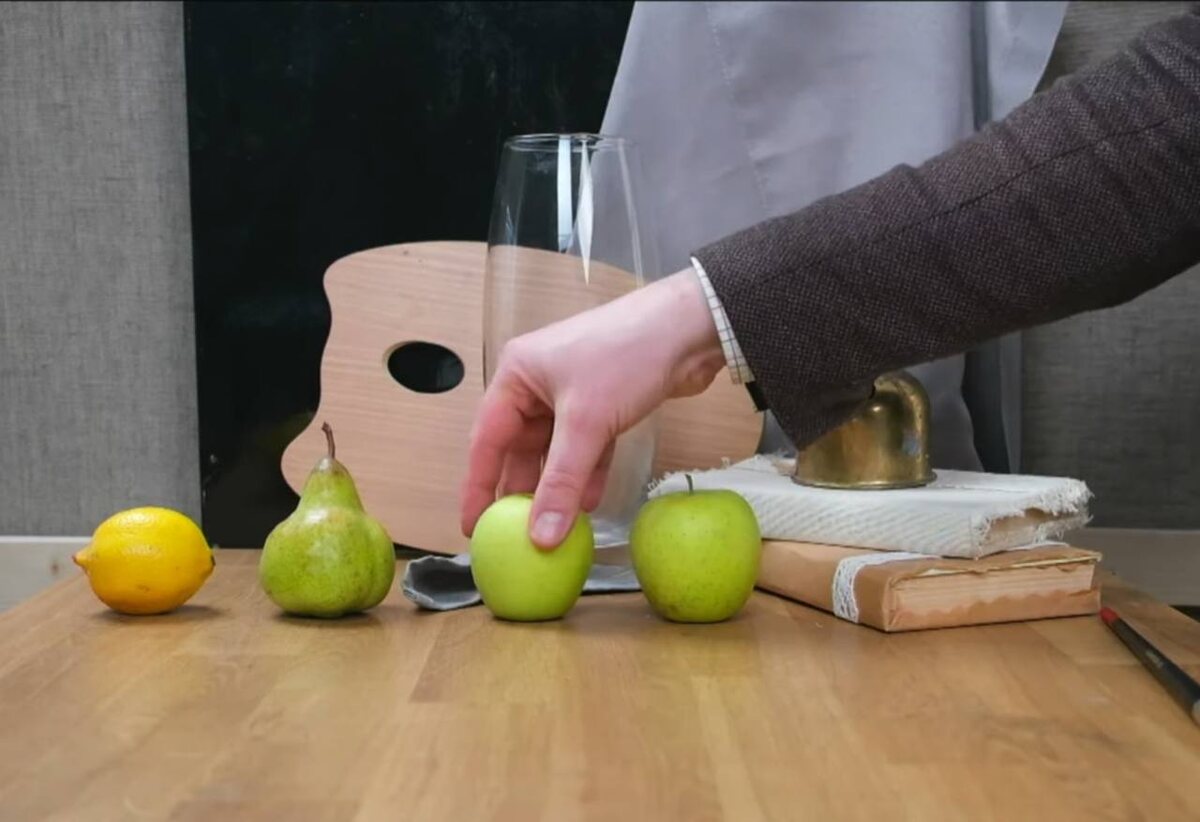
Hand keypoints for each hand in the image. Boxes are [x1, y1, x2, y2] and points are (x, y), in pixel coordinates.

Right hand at [460, 268, 724, 547]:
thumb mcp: (586, 424)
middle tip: (513, 536)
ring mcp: (572, 393)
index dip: (478, 487)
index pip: (486, 441)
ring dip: (556, 488)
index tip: (473, 526)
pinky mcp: (604, 403)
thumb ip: (562, 483)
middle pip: (519, 448)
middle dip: (520, 492)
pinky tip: (588, 505)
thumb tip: (542, 537)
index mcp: (517, 375)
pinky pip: (586, 447)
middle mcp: (538, 383)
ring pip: (555, 451)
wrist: (688, 327)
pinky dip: (586, 474)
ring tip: (551, 530)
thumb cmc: (625, 355)